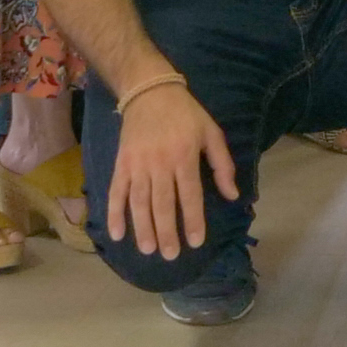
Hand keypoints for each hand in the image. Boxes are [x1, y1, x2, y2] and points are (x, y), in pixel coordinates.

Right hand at [104, 75, 235, 260]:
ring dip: (143, 228)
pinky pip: (116, 192)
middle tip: (170, 255)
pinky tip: (116, 234)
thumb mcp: (212, 133)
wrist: (150, 91)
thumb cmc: (186, 114)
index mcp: (184, 157)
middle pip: (163, 204)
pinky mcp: (121, 163)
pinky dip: (114, 213)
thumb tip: (232, 195)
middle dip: (167, 232)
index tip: (196, 242)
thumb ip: (222, 164)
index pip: (190, 195)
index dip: (193, 220)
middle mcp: (160, 164)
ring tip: (147, 250)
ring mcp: (137, 165)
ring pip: (139, 202)